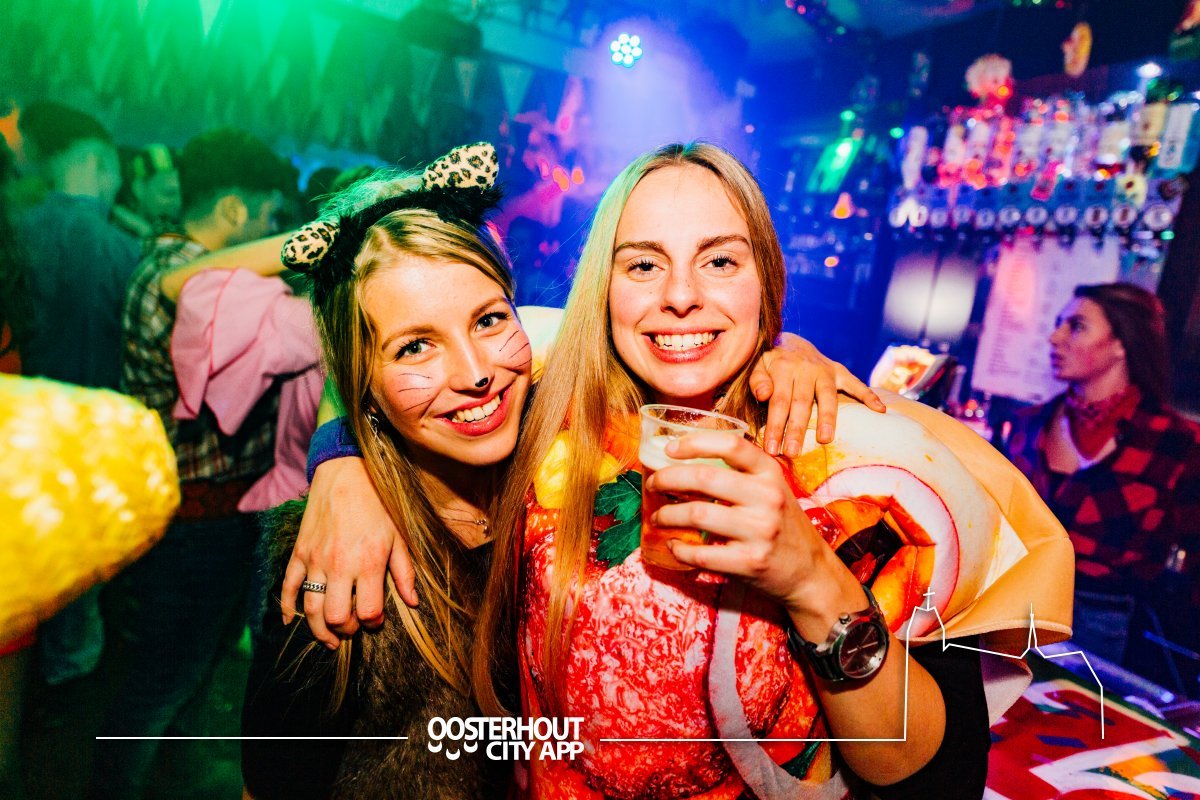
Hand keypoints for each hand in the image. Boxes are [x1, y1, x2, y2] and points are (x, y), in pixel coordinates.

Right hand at [280, 456, 415, 647]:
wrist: (347, 471)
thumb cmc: (378, 504)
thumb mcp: (399, 536)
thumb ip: (405, 572)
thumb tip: (413, 602)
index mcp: (369, 562)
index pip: (369, 611)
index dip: (373, 622)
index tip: (376, 620)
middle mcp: (340, 565)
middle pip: (337, 616)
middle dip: (346, 630)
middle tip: (353, 628)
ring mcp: (315, 560)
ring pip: (311, 608)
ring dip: (318, 630)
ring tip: (329, 639)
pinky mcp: (299, 552)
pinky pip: (288, 586)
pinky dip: (286, 607)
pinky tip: (288, 621)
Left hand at [648, 431, 862, 637]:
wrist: (809, 571)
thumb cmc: (782, 524)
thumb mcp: (772, 489)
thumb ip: (741, 473)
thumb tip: (687, 457)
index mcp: (770, 473)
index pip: (731, 445)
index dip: (695, 442)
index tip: (670, 449)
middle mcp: (767, 497)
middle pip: (704, 477)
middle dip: (667, 478)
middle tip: (653, 483)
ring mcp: (759, 530)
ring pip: (697, 514)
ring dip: (667, 514)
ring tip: (658, 516)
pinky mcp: (749, 562)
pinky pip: (701, 553)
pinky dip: (680, 549)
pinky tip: (675, 545)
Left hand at [749, 333, 884, 455]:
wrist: (790, 340)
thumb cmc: (770, 361)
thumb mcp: (757, 364)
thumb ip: (757, 380)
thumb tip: (763, 395)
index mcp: (783, 368)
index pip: (779, 402)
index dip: (775, 426)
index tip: (771, 449)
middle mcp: (806, 369)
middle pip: (802, 404)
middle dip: (797, 430)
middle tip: (793, 452)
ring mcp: (825, 371)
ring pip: (827, 397)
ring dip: (828, 419)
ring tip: (826, 440)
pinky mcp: (839, 371)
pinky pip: (855, 384)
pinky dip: (868, 396)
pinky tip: (880, 410)